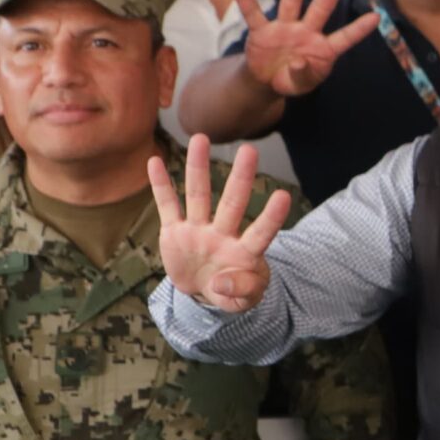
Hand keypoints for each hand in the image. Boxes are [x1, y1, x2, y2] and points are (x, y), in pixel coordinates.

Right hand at [146, 134, 289, 312]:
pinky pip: (167, 205)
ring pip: (199, 195)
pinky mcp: (175, 231)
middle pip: (232, 203)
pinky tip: (154, 161)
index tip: (284, 195)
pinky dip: (161, 185)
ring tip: (200, 138)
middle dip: (240, 179)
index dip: (271, 217)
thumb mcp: (241, 301)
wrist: (204, 290)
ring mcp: (198, 230)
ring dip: (198, 168)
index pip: (261, 233)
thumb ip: (239, 294)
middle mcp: (222, 234)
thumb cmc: (232, 292)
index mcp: (244, 252)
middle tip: (249, 150)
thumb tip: (222, 284)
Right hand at [236, 0, 378, 97]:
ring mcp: (284, 29)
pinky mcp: (262, 31)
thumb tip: (300, 62)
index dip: (358, 30)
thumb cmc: (291, 79)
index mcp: (322, 49)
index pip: (344, 38)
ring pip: (291, 2)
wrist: (266, 81)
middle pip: (320, 8)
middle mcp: (306, 33)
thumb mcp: (300, 85)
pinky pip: (253, 13)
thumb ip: (303, 76)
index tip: (376, 17)